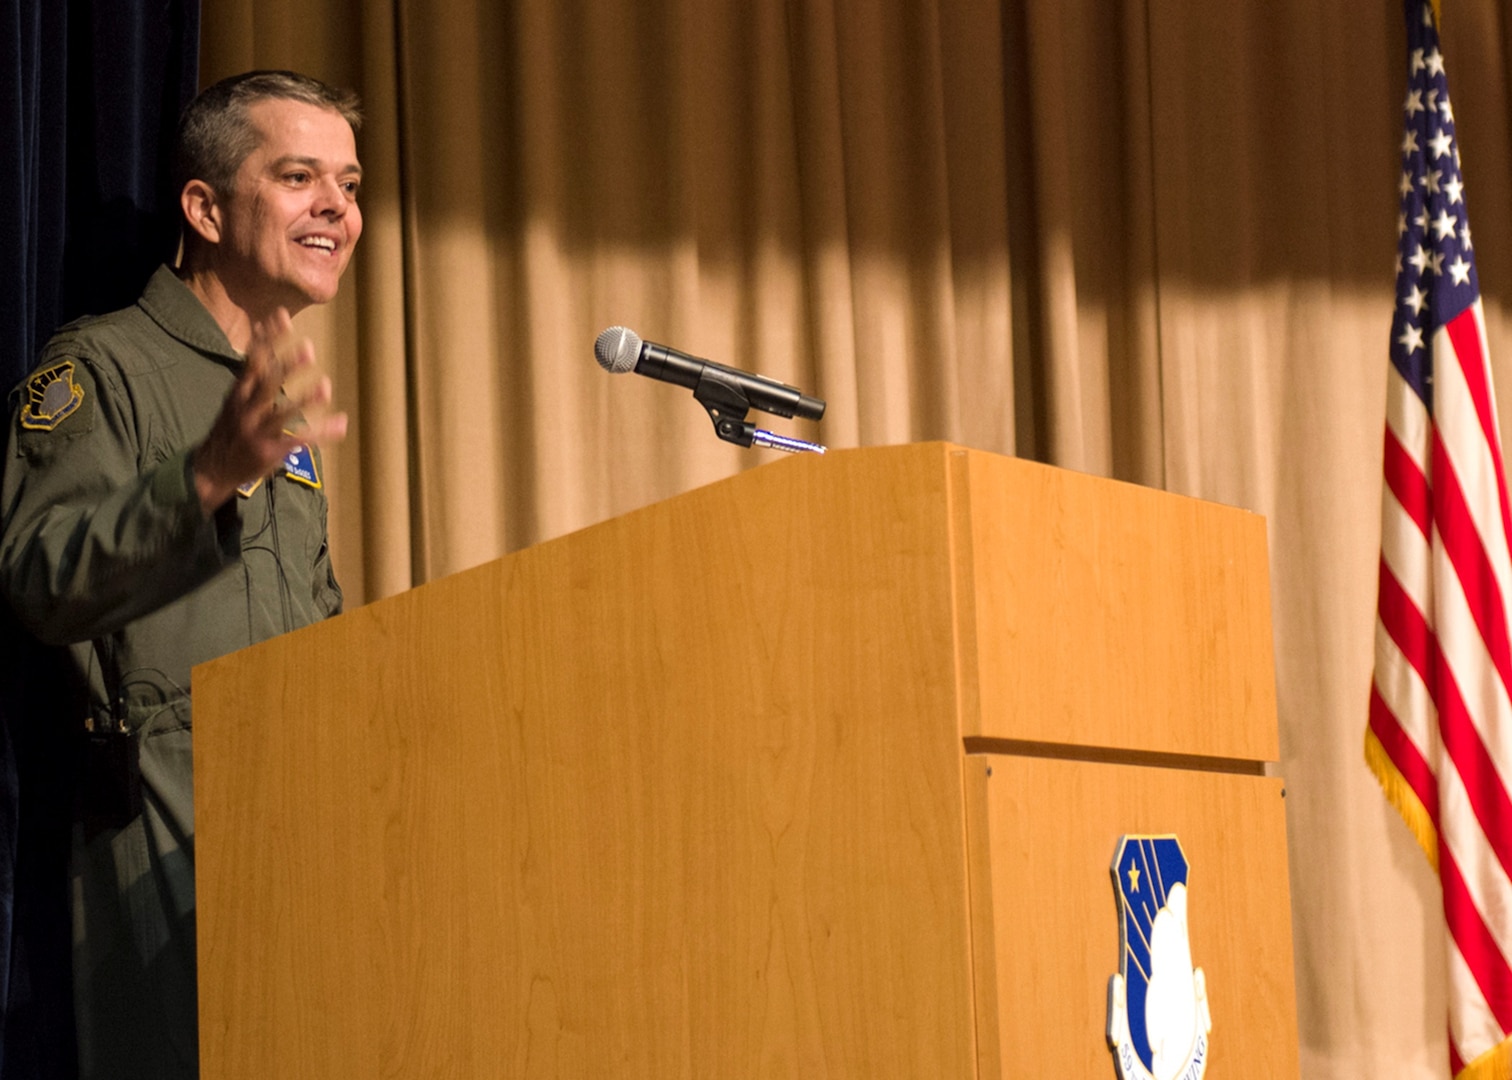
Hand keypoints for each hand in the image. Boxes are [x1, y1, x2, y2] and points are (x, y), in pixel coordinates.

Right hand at [191, 308, 348, 513]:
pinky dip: (320, 433)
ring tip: (325, 385)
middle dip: (286, 367)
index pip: (252, 362)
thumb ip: (251, 375)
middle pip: (266, 385)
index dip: (266, 339)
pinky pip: (297, 440)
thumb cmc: (229, 431)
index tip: (279, 318)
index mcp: (238, 396)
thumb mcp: (234, 401)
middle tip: (308, 348)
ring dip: (304, 399)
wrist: (209, 470)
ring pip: (282, 414)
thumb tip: (262, 341)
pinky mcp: (269, 453)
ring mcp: (257, 433)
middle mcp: (246, 411)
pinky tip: (338, 424)